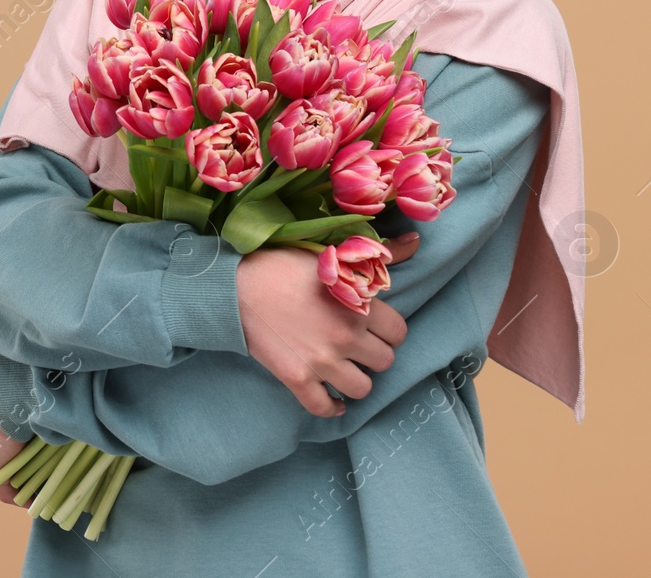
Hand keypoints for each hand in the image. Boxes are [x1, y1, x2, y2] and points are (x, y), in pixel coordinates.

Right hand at [235, 232, 420, 416]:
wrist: (234, 284)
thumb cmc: (282, 263)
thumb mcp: (332, 254)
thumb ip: (380, 254)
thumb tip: (417, 242)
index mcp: (358, 305)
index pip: (399, 332)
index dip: (388, 330)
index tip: (374, 327)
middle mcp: (345, 337)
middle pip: (385, 362)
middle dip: (374, 354)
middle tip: (358, 346)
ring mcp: (321, 362)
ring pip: (362, 389)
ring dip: (356, 380)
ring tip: (345, 368)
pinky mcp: (296, 378)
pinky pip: (324, 407)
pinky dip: (331, 407)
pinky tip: (332, 398)